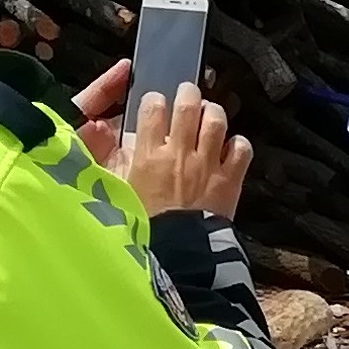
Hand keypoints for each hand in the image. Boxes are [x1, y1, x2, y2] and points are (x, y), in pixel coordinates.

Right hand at [87, 63, 251, 219]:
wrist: (177, 255)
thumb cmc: (143, 226)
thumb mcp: (117, 192)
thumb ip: (113, 163)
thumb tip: (107, 135)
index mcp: (149, 155)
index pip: (153, 108)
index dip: (155, 100)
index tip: (156, 102)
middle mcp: (181, 153)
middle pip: (188, 104)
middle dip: (188, 93)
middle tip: (188, 93)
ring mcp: (208, 165)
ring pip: (216, 120)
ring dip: (214, 112)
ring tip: (210, 114)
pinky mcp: (231, 180)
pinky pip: (242, 149)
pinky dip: (238, 144)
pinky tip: (231, 147)